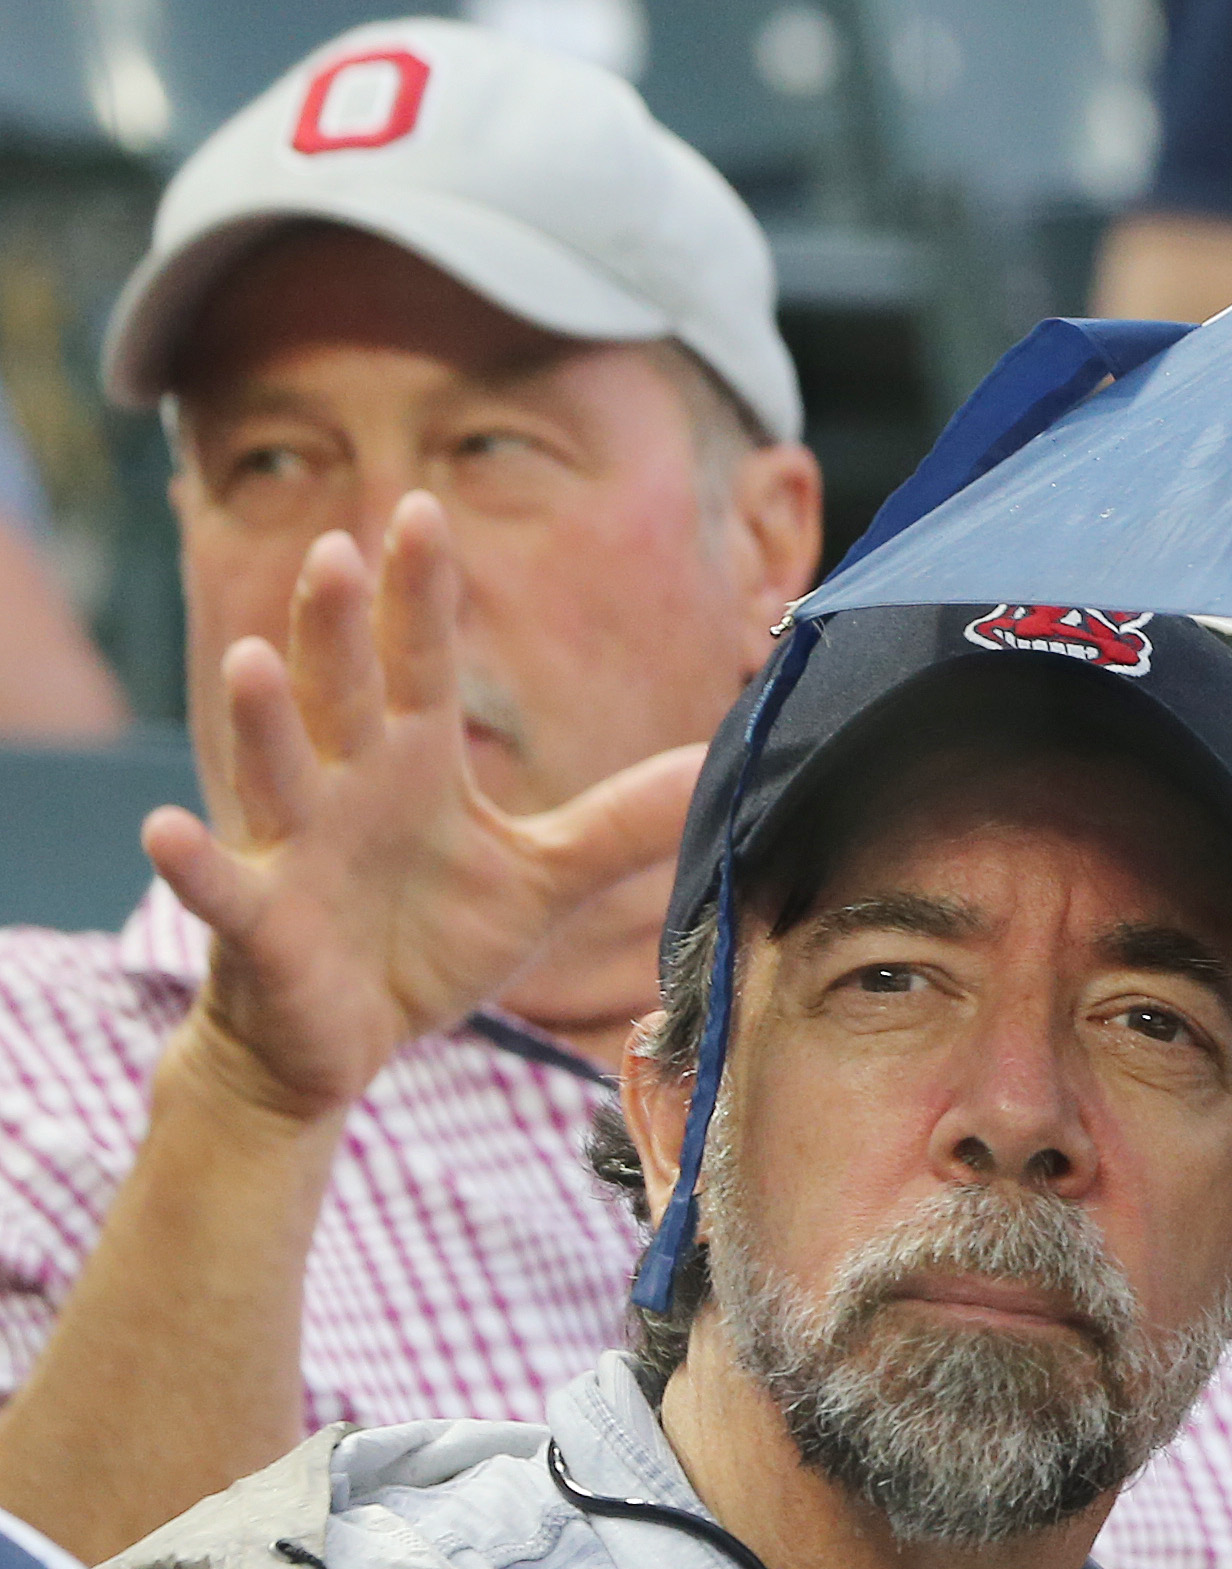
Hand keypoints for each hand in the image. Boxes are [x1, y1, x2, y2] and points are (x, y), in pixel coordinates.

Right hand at [140, 494, 701, 1126]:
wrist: (343, 1041)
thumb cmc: (427, 944)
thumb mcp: (539, 881)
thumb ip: (618, 824)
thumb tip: (710, 769)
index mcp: (410, 766)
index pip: (415, 661)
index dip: (419, 590)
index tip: (425, 508)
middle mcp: (343, 789)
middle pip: (338, 693)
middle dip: (335, 627)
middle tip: (336, 549)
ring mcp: (292, 851)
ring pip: (274, 772)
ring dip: (261, 722)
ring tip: (250, 659)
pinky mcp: (260, 924)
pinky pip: (223, 888)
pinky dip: (194, 864)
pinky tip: (166, 831)